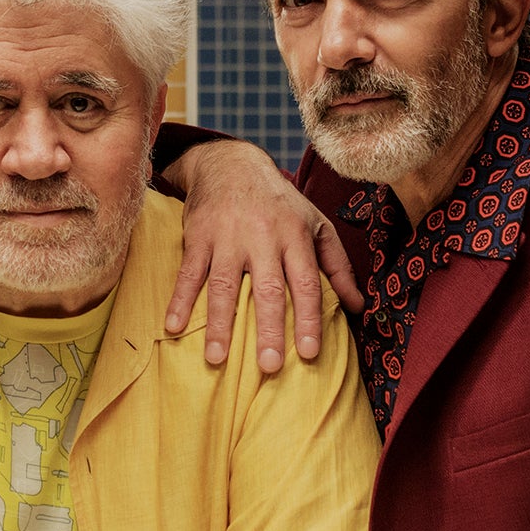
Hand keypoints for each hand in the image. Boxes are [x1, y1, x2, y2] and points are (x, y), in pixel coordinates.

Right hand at [161, 139, 362, 370]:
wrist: (232, 164)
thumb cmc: (280, 203)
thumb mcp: (316, 225)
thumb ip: (338, 266)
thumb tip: (357, 306)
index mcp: (295, 236)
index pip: (305, 283)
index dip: (308, 318)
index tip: (310, 352)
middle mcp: (263, 238)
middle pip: (267, 289)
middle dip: (269, 329)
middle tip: (269, 366)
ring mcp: (228, 238)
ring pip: (223, 285)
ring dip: (219, 323)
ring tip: (216, 358)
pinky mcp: (198, 237)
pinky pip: (188, 272)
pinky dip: (179, 299)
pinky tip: (172, 326)